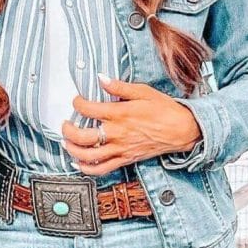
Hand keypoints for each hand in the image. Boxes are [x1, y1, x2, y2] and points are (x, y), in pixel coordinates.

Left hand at [62, 76, 201, 173]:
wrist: (182, 130)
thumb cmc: (164, 110)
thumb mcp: (143, 91)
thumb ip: (119, 86)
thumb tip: (101, 78)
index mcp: (120, 113)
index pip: (88, 109)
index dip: (77, 103)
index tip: (77, 101)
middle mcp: (117, 133)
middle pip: (82, 136)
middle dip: (68, 130)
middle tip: (65, 124)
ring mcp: (120, 149)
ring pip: (88, 156)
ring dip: (72, 150)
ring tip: (67, 143)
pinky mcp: (125, 160)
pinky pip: (102, 169)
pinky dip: (87, 168)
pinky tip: (79, 163)